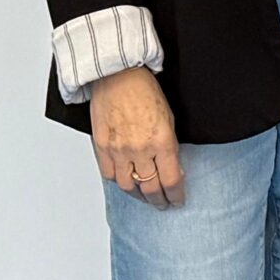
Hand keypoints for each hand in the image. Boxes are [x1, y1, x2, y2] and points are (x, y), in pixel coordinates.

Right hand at [92, 66, 184, 204]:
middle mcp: (140, 149)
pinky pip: (109, 175)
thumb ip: (169, 145)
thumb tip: (173, 167)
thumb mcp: (169, 118)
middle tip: (163, 204)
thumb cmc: (144, 91)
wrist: (117, 76)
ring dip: (139, 195)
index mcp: (162, 141)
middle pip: (151, 188)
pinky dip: (119, 181)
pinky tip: (126, 182)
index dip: (176, 195)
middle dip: (159, 200)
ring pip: (128, 186)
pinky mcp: (102, 147)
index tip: (178, 200)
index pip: (172, 181)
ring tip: (145, 196)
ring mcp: (119, 150)